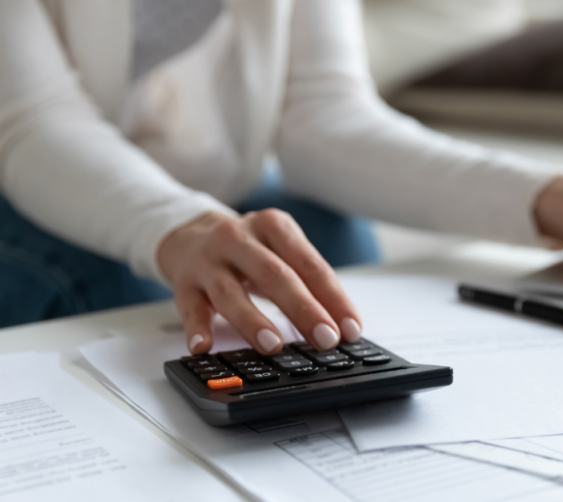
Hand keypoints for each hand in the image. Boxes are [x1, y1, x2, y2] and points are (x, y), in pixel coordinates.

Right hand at [158, 210, 361, 354]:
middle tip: (325, 339)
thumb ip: (309, 283)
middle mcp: (238, 238)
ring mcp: (208, 260)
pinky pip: (190, 308)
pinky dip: (197, 328)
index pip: (310, 265)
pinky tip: (204, 347)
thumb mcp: (281, 253)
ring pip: (230, 293)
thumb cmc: (250, 251)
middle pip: (274, 275)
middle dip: (303, 309)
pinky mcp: (184, 283)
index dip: (333, 298)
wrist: (190, 235)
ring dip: (252, 321)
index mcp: (273, 226)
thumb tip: (341, 325)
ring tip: (273, 345)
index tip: (350, 329)